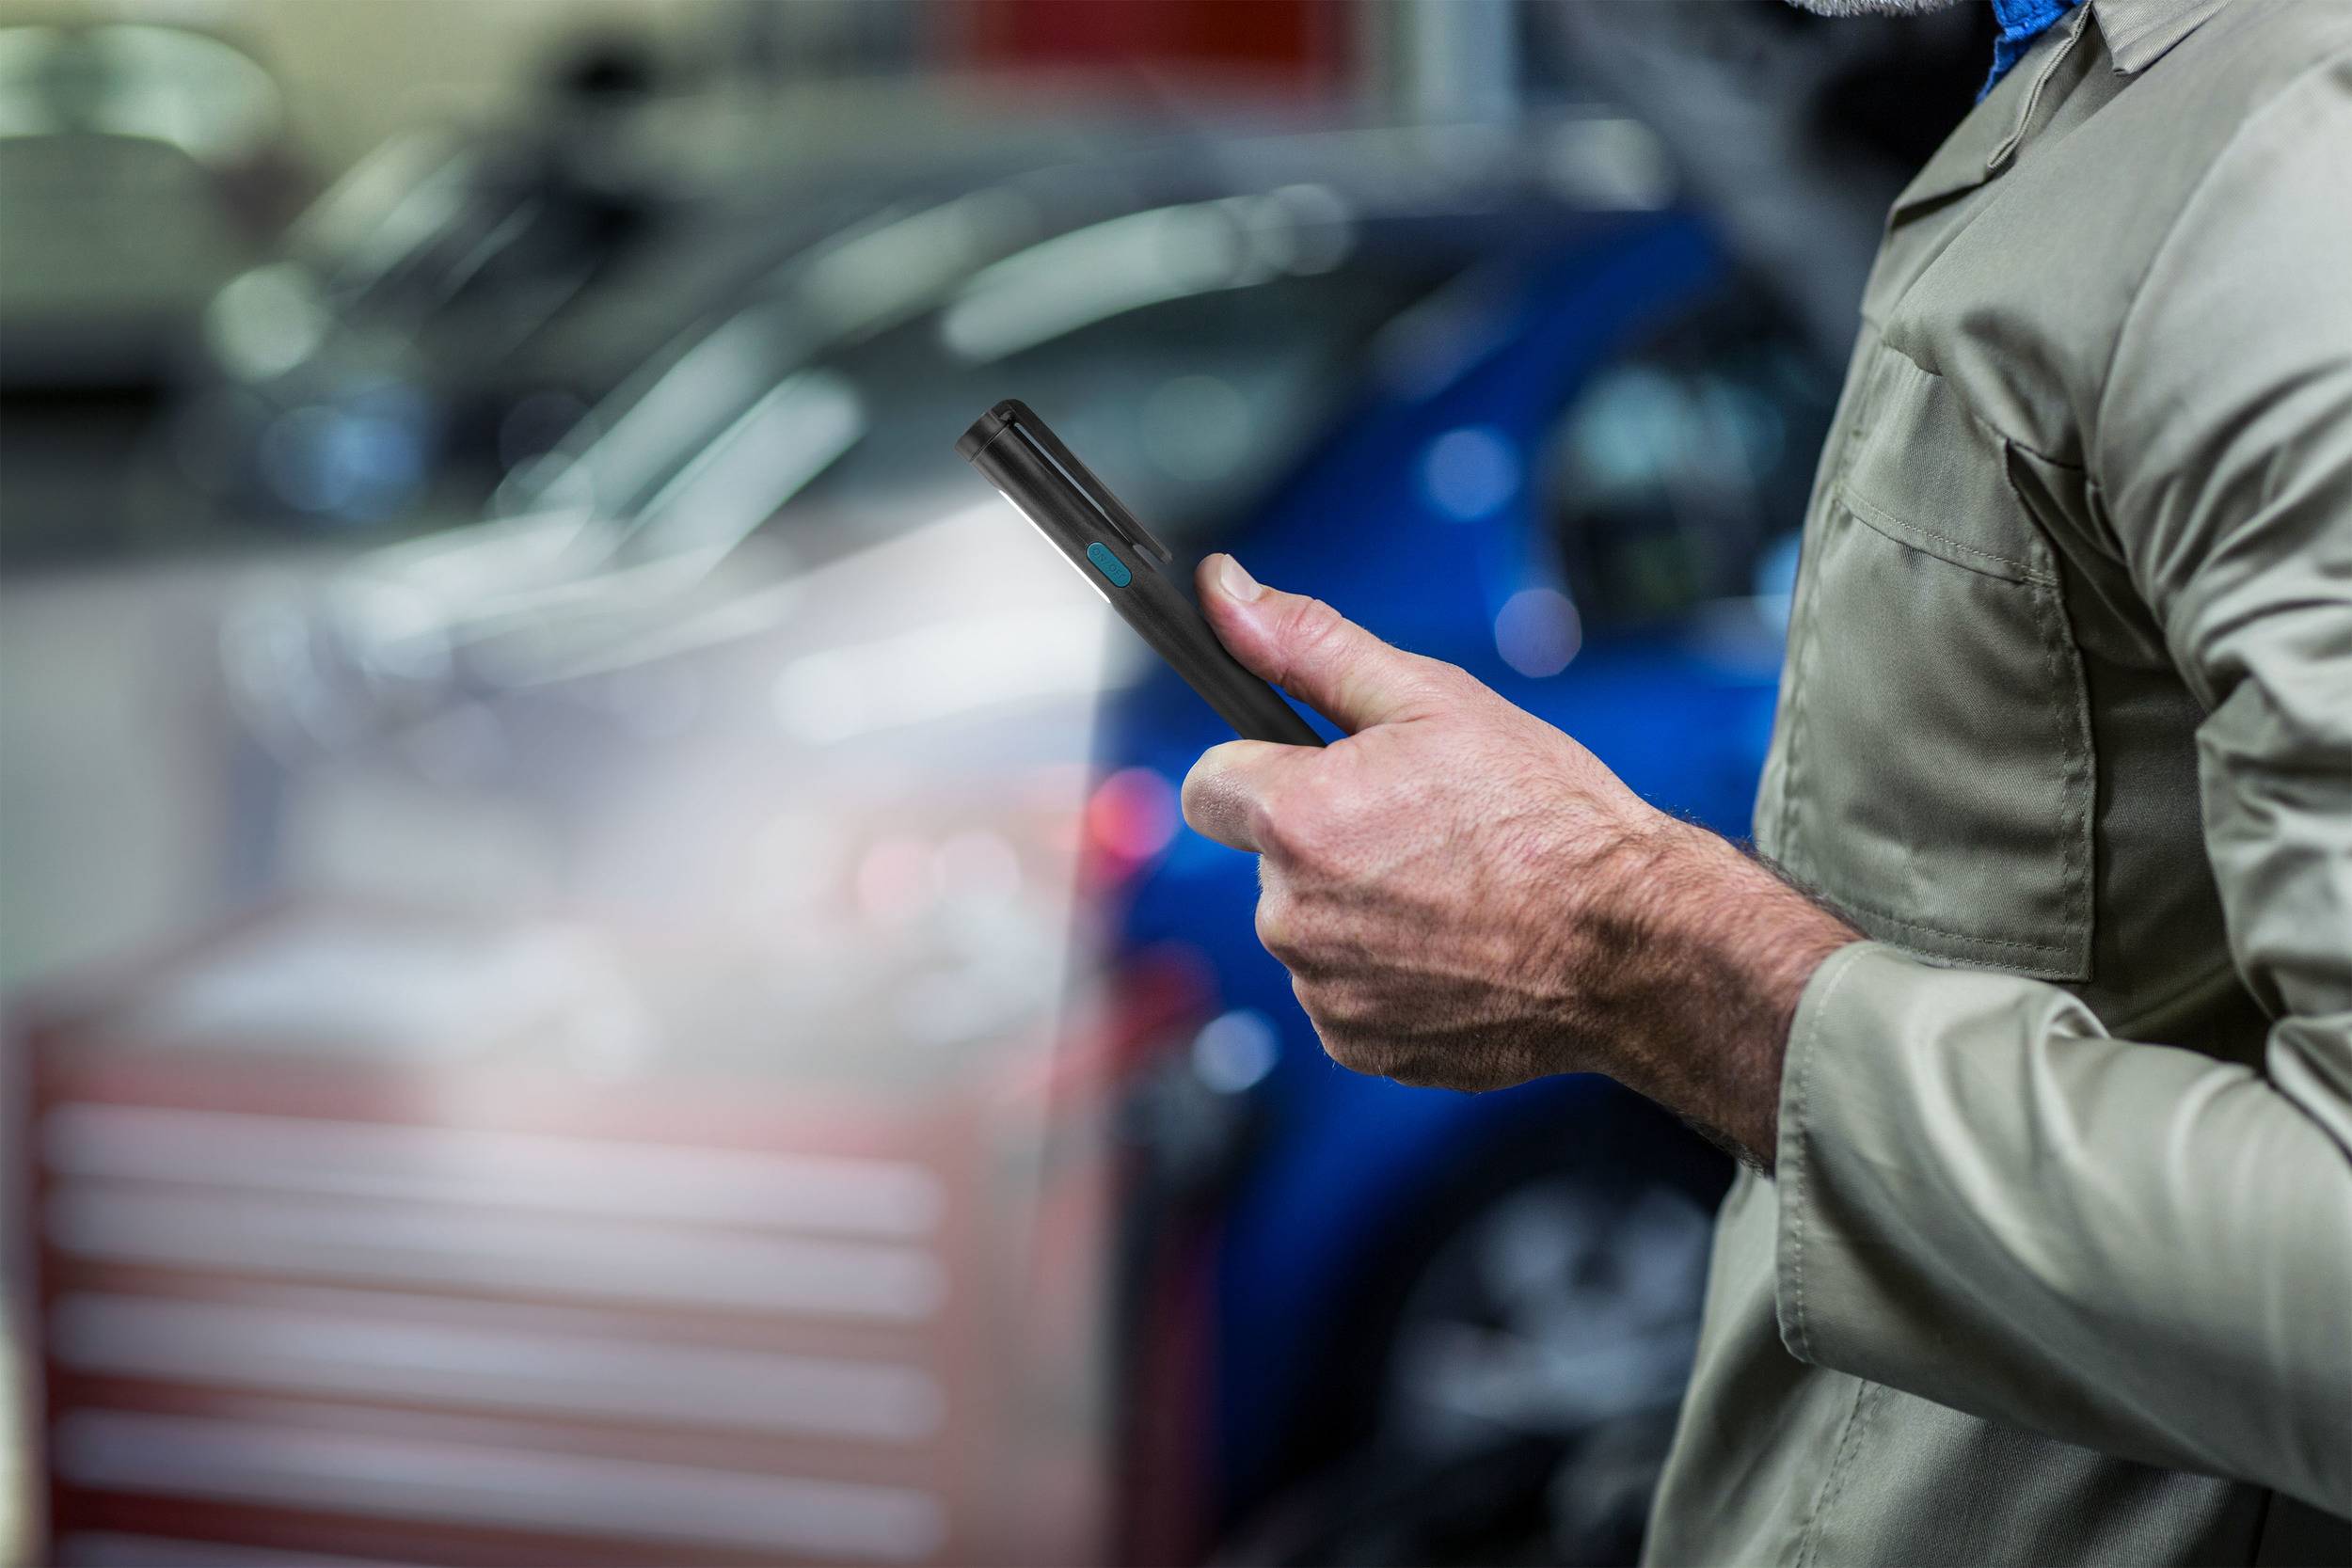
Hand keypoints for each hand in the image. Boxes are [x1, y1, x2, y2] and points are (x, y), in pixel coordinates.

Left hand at [1179, 555, 1858, 1165]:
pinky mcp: (1358, 1045)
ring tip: (1452, 892)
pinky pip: (1343, 994)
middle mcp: (1292, 915)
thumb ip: (1308, 646)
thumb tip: (1223, 592)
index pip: (1209, 786)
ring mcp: (1324, 989)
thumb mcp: (1431, 699)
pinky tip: (1455, 947)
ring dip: (1357, 910)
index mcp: (1297, 819)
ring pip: (1309, 929)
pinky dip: (1386, 973)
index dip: (1261, 770)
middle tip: (1422, 831)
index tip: (1314, 774)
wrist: (1631, 942)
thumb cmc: (1546, 815)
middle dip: (1325, 841)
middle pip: (1268, 862)